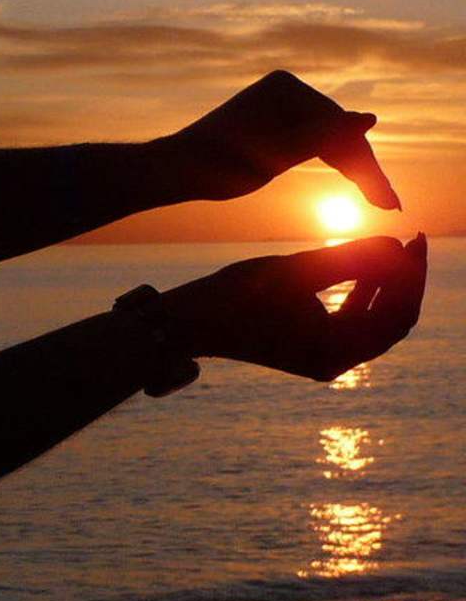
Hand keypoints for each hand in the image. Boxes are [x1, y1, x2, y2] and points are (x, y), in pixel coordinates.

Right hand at [162, 235, 426, 380]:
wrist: (187, 320)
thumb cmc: (236, 295)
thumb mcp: (296, 270)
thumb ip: (350, 259)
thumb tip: (396, 247)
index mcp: (336, 353)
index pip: (397, 316)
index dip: (412, 276)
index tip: (412, 238)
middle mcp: (334, 363)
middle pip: (391, 322)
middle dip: (403, 281)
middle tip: (409, 240)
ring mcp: (321, 357)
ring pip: (372, 322)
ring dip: (384, 286)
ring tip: (389, 248)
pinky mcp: (308, 347)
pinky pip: (350, 323)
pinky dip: (361, 296)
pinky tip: (362, 268)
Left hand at [166, 70, 398, 208]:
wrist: (175, 168)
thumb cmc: (218, 165)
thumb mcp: (276, 157)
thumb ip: (324, 139)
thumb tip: (370, 119)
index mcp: (287, 88)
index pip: (341, 131)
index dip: (369, 169)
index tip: (390, 203)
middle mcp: (286, 87)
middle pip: (338, 133)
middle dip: (364, 170)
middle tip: (391, 206)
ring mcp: (279, 101)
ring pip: (328, 139)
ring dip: (353, 168)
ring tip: (380, 201)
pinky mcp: (273, 117)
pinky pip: (311, 140)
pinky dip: (329, 161)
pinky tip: (351, 180)